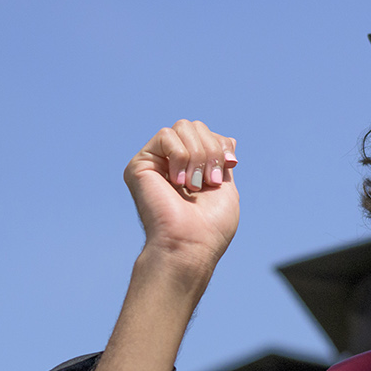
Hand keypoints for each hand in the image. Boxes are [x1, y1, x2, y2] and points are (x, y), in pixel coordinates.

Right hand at [124, 121, 240, 284]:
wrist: (190, 244)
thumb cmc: (210, 227)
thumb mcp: (226, 187)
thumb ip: (223, 161)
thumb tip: (229, 138)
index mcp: (190, 169)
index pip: (207, 134)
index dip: (220, 144)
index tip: (230, 165)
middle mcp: (171, 164)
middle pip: (195, 126)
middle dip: (211, 149)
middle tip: (211, 180)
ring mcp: (155, 164)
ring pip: (182, 127)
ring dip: (198, 154)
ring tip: (194, 184)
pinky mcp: (140, 165)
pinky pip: (166, 136)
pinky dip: (180, 155)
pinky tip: (178, 182)